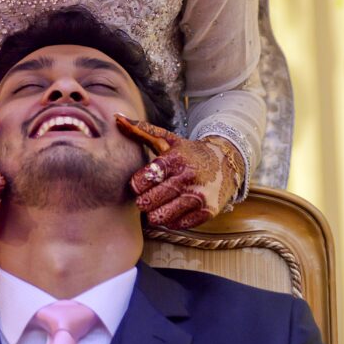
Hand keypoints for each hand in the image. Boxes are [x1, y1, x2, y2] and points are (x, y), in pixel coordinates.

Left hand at [115, 115, 243, 228]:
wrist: (226, 161)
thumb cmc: (189, 152)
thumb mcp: (167, 139)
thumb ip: (141, 130)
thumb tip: (117, 118)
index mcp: (175, 159)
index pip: (143, 180)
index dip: (136, 185)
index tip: (139, 184)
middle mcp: (187, 177)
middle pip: (149, 201)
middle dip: (143, 202)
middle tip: (145, 198)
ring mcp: (198, 196)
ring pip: (162, 216)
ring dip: (155, 213)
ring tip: (157, 206)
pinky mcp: (207, 211)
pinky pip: (178, 225)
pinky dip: (172, 220)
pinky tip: (172, 211)